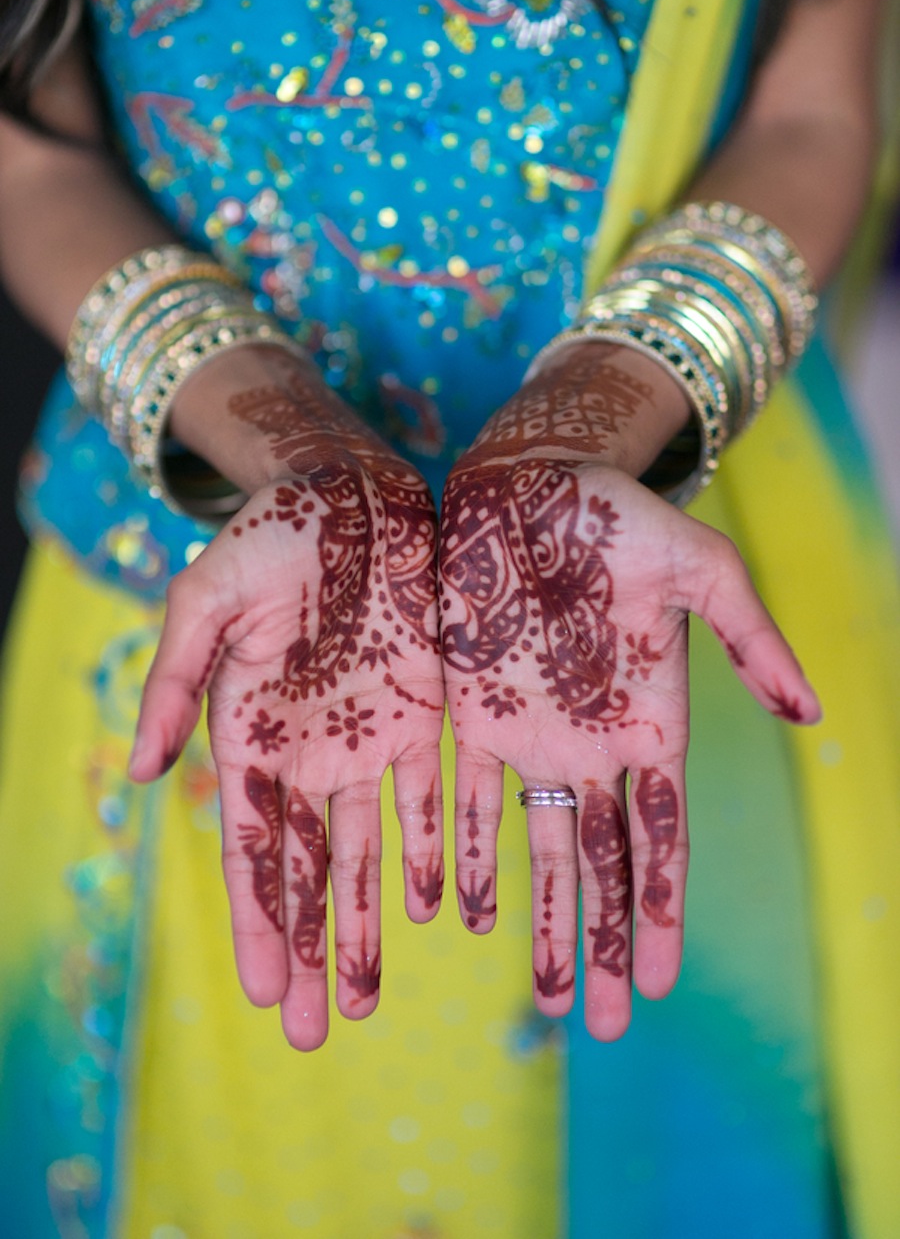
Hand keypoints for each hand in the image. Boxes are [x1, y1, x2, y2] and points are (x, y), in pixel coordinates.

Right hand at [129, 368, 444, 1048]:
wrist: (353, 492)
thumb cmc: (271, 538)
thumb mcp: (206, 600)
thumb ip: (174, 682)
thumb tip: (134, 773)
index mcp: (249, 733)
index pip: (251, 848)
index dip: (258, 920)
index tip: (267, 993)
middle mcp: (308, 752)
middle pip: (308, 871)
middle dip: (312, 950)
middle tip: (319, 1033)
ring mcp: (368, 738)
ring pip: (368, 853)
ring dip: (369, 924)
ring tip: (369, 998)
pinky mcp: (426, 714)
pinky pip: (430, 798)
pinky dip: (432, 854)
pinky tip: (438, 910)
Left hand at [438, 345, 819, 1040]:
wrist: (529, 484)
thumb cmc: (617, 518)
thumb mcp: (700, 569)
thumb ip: (751, 639)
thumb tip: (814, 715)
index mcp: (652, 722)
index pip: (660, 839)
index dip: (657, 909)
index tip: (656, 982)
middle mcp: (593, 745)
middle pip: (603, 865)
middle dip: (602, 942)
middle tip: (597, 1025)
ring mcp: (531, 734)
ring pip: (540, 851)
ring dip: (541, 923)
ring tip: (545, 997)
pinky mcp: (472, 713)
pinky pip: (466, 800)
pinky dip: (467, 857)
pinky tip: (467, 914)